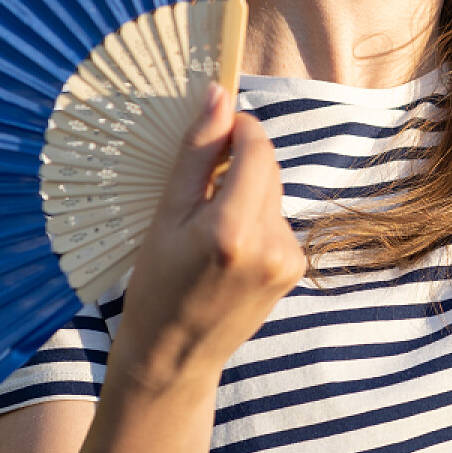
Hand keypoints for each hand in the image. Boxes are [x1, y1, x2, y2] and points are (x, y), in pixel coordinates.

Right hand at [104, 84, 303, 398]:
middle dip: (238, 161)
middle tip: (198, 185)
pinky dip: (254, 220)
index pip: (256, 148)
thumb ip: (196, 153)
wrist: (173, 358)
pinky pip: (276, 221)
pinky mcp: (295, 269)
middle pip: (268, 167)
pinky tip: (226, 251)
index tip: (213, 129)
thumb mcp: (165, 216)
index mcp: (232, 229)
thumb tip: (219, 94)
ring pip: (272, 193)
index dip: (237, 128)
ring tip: (206, 229)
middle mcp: (270, 244)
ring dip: (245, 193)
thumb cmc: (156, 286)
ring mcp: (288, 259)